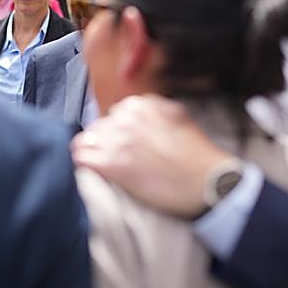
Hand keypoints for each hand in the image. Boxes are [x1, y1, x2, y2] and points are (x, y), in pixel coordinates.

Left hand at [71, 94, 232, 218]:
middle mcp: (125, 119)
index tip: (126, 143)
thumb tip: (140, 112)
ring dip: (93, 152)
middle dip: (104, 140)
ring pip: (86, 141)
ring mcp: (115, 141)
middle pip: (99, 127)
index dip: (119, 130)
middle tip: (118, 157)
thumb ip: (155, 108)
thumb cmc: (197, 154)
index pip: (115, 114)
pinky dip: (84, 164)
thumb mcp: (178, 115)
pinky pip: (81, 158)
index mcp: (140, 105)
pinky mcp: (110, 165)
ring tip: (104, 165)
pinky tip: (95, 171)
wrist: (207, 182)